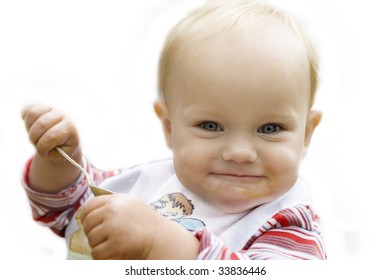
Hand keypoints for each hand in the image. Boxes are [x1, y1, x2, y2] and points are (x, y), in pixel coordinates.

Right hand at [22, 103, 79, 159]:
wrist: (66, 137)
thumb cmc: (64, 147)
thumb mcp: (63, 154)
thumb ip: (55, 152)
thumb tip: (44, 145)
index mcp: (70, 127)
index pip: (52, 136)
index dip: (42, 147)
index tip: (44, 153)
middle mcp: (62, 114)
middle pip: (41, 124)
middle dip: (34, 139)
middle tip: (37, 144)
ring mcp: (52, 108)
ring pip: (33, 113)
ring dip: (28, 128)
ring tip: (35, 134)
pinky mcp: (42, 105)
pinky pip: (28, 108)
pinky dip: (25, 118)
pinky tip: (31, 126)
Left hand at [80, 194, 199, 259]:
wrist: (160, 237)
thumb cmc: (146, 222)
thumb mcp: (130, 203)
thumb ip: (112, 203)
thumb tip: (88, 211)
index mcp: (114, 200)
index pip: (88, 207)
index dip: (87, 218)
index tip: (93, 225)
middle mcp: (112, 211)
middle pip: (87, 224)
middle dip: (92, 233)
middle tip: (103, 238)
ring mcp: (112, 227)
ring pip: (91, 239)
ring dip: (98, 245)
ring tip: (112, 244)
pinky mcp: (114, 244)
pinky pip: (97, 253)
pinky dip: (103, 256)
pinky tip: (113, 252)